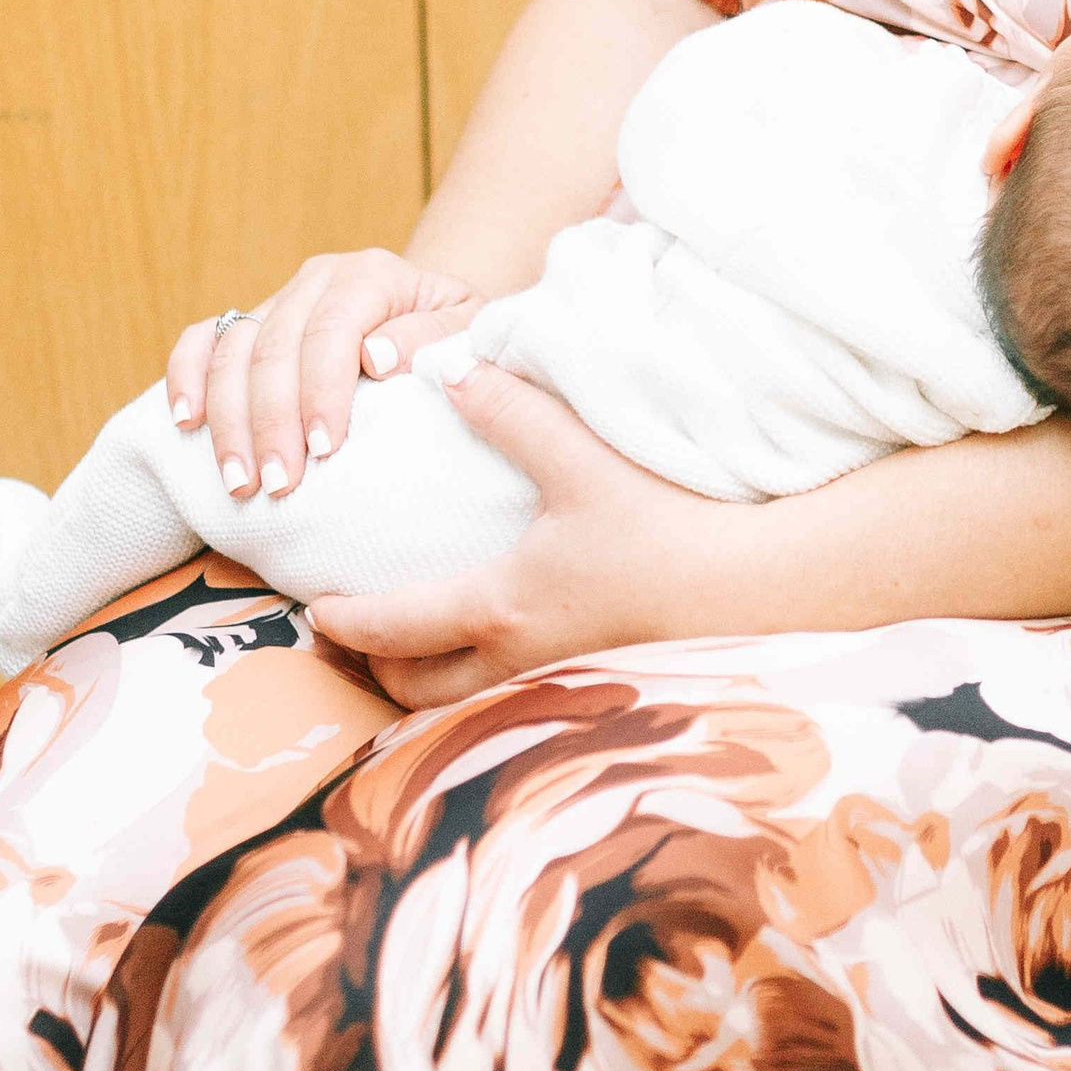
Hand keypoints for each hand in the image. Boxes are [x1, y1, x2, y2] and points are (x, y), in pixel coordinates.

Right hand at [164, 251, 485, 501]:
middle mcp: (319, 279)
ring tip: (238, 480)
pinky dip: (187, 375)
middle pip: (276, 345)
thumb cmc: (455, 341)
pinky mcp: (251, 320)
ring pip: (233, 348)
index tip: (323, 449)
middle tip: (278, 485)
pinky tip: (186, 422)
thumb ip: (434, 339)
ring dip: (229, 418)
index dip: (322, 389)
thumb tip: (377, 355)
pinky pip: (203, 339)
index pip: (334, 329)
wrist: (436, 321)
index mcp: (372, 275)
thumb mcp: (469, 335)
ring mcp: (279, 298)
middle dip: (271, 420)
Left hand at [307, 366, 737, 703]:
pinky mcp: (595, 682)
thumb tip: (450, 367)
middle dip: (377, 668)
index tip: (314, 606)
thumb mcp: (582, 459)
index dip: (343, 619)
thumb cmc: (665, 527)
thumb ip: (512, 413)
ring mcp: (558, 682)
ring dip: (429, 680)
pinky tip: (502, 644)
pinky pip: (512, 696)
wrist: (756, 589)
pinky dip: (482, 680)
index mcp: (499, 607)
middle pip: (416, 689)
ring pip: (465, 703)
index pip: (393, 627)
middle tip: (356, 634)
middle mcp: (517, 660)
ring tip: (418, 644)